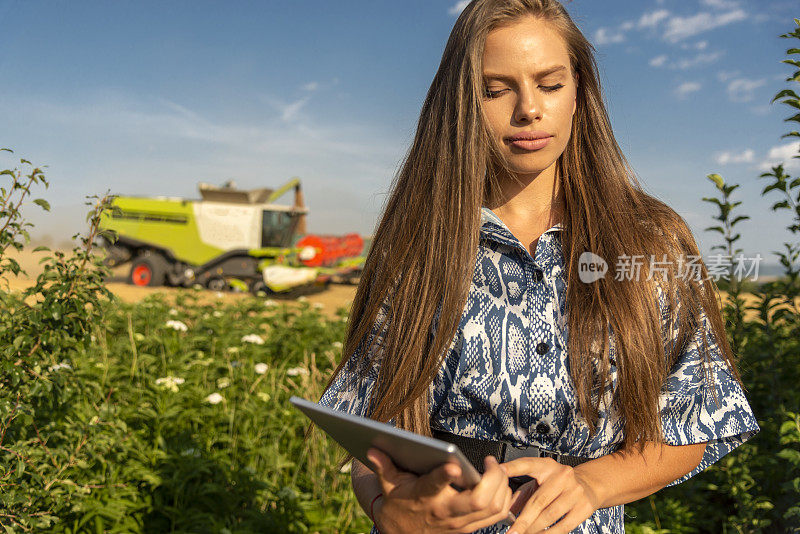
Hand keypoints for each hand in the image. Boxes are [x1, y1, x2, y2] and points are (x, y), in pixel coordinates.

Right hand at [366, 447, 513, 533]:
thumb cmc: (398, 503)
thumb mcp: (388, 485)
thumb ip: (383, 466)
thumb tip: (372, 448)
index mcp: (424, 497)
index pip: (436, 487)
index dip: (445, 476)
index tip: (454, 464)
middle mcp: (446, 512)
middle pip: (480, 500)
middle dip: (493, 478)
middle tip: (490, 462)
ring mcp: (461, 523)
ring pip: (494, 507)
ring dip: (502, 485)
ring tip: (495, 468)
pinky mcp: (471, 527)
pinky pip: (498, 514)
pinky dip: (504, 497)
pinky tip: (499, 482)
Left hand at [501, 458, 599, 533]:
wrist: (587, 485)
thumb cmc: (556, 484)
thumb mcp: (538, 482)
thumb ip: (520, 493)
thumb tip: (503, 508)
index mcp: (546, 466)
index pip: (527, 464)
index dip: (513, 468)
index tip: (499, 472)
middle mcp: (561, 476)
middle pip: (538, 501)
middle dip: (522, 520)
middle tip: (511, 532)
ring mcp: (574, 491)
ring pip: (549, 516)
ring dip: (533, 530)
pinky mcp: (583, 507)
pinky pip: (563, 526)